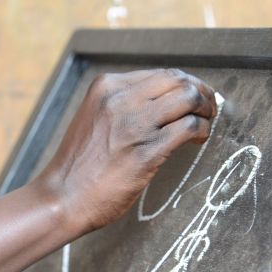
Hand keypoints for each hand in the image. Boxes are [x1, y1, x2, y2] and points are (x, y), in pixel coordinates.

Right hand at [34, 69, 216, 236]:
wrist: (63, 196)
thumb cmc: (80, 164)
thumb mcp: (95, 117)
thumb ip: (124, 104)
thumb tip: (164, 102)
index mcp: (106, 86)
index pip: (161, 74)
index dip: (185, 85)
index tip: (195, 98)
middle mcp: (120, 99)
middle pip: (179, 80)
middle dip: (202, 93)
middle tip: (209, 109)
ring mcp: (134, 124)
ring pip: (189, 99)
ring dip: (206, 110)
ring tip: (206, 124)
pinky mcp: (146, 151)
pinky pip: (188, 128)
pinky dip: (202, 131)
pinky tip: (199, 140)